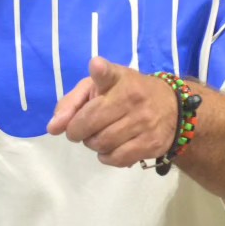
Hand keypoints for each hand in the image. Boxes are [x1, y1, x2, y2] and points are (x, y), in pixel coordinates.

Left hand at [47, 57, 177, 166]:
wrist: (171, 108)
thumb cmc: (126, 93)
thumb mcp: (99, 87)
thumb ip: (72, 103)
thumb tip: (53, 127)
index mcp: (119, 79)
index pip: (107, 75)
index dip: (100, 72)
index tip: (97, 67)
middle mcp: (133, 99)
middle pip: (90, 123)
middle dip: (77, 130)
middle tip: (82, 129)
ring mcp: (144, 123)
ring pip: (102, 143)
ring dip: (93, 144)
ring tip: (98, 136)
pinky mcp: (151, 144)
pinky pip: (117, 158)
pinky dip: (107, 156)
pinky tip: (110, 147)